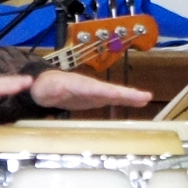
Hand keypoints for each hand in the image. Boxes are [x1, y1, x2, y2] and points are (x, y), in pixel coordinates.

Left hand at [29, 71, 153, 114]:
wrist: (43, 86)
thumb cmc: (43, 87)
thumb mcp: (41, 88)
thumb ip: (45, 88)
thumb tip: (43, 86)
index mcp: (78, 84)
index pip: (97, 89)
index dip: (111, 93)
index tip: (124, 95)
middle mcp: (90, 87)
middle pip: (111, 91)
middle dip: (127, 94)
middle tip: (146, 97)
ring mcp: (94, 92)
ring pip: (115, 94)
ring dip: (130, 97)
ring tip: (146, 99)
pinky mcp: (95, 98)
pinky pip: (113, 99)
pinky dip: (126, 100)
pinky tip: (138, 102)